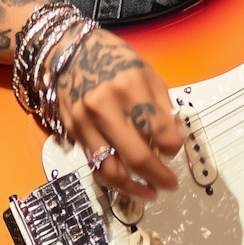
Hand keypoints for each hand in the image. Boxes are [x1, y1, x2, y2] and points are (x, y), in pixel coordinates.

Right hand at [53, 28, 186, 200]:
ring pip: (110, 169)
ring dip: (132, 188)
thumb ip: (161, 104)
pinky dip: (111, 176)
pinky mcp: (72, 131)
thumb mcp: (145, 70)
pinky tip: (125, 181)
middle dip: (158, 176)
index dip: (174, 146)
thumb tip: (175, 136)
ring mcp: (86, 121)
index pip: (160, 130)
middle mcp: (107, 105)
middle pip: (137, 155)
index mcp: (131, 85)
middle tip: (170, 184)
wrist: (67, 51)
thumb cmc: (112, 58)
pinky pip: (94, 163)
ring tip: (148, 193)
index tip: (176, 149)